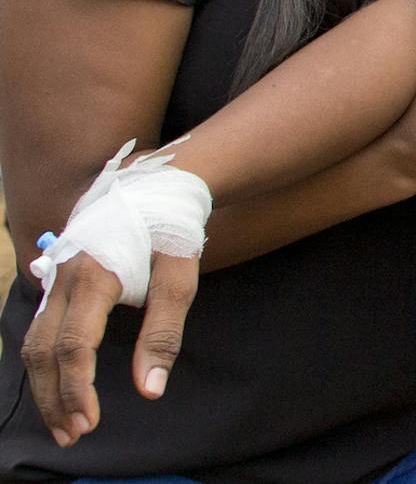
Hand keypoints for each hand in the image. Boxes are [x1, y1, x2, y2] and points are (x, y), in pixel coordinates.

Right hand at [21, 246, 197, 445]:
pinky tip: (56, 385)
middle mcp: (63, 276)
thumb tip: (150, 390)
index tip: (89, 422)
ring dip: (44, 385)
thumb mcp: (180, 276)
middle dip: (53, 398)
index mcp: (94, 275)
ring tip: (63, 421)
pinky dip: (44, 361)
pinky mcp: (56, 278)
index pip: (74, 346)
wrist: (159, 183)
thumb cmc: (172, 229)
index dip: (77, 389)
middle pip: (42, 350)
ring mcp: (55, 275)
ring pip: (34, 341)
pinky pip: (39, 326)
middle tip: (72, 434)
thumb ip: (163, 333)